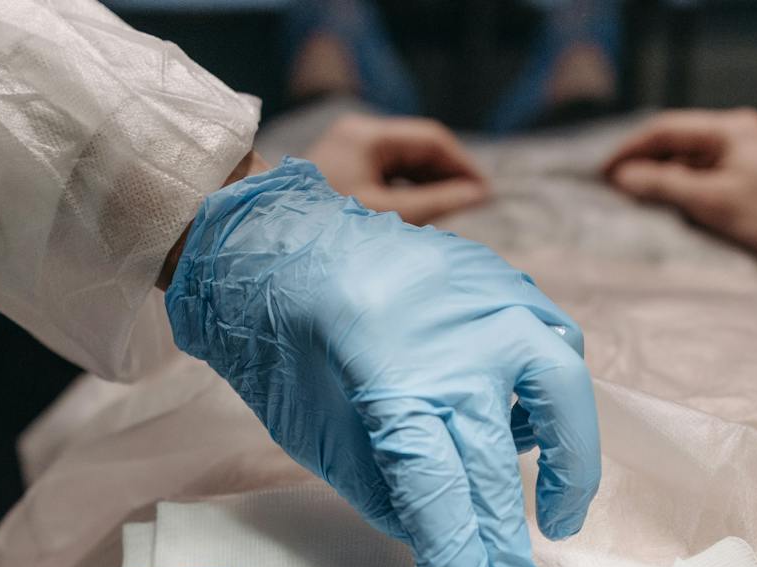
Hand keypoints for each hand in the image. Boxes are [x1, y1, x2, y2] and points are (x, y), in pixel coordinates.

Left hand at [166, 157, 600, 566]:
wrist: (278, 246)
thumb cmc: (288, 354)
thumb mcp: (320, 440)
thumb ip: (387, 497)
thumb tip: (444, 552)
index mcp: (397, 390)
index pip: (446, 499)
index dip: (463, 562)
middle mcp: (459, 348)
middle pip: (500, 470)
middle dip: (509, 554)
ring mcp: (491, 307)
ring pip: (561, 391)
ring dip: (570, 464)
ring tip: (558, 519)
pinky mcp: (505, 285)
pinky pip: (553, 344)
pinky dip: (554, 397)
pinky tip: (536, 436)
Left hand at [304, 115, 492, 224]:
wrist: (270, 242)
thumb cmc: (328, 230)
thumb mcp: (390, 215)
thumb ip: (439, 202)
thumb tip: (481, 195)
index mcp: (367, 135)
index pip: (431, 139)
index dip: (463, 164)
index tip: (486, 192)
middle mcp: (356, 134)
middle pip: (417, 149)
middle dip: (447, 176)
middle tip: (472, 205)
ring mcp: (346, 150)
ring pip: (403, 163)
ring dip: (429, 185)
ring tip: (451, 212)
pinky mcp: (341, 169)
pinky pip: (385, 175)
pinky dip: (407, 191)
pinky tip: (421, 213)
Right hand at [603, 109, 756, 269]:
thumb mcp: (712, 201)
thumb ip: (663, 185)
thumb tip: (622, 177)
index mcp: (732, 128)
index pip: (667, 129)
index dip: (630, 150)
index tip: (603, 173)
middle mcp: (742, 132)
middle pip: (679, 141)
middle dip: (645, 163)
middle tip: (614, 188)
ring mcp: (751, 152)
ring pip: (693, 159)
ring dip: (665, 177)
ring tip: (639, 199)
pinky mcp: (756, 174)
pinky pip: (710, 173)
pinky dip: (686, 186)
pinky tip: (673, 205)